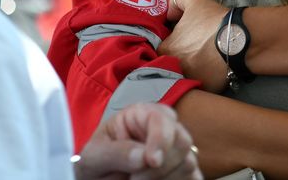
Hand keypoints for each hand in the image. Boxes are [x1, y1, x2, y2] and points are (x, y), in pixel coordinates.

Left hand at [75, 102, 201, 179]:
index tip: (152, 160)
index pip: (162, 118)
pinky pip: (193, 177)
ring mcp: (177, 150)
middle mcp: (165, 129)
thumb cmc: (96, 162)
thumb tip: (142, 156)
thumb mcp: (94, 156)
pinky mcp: (184, 171)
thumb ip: (115, 153)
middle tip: (134, 179)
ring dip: (165, 178)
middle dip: (160, 166)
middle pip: (182, 141)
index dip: (161, 138)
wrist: (100, 178)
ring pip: (188, 163)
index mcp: (142, 115)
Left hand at [159, 0, 228, 92]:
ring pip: (187, 75)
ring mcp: (189, 80)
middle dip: (182, 58)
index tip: (185, 39)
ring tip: (206, 61)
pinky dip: (208, 79)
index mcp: (166, 49)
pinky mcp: (205, 89)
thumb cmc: (213, 20)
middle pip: (173, 63)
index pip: (162, 48)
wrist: (239, 39)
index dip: (174, 43)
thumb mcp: (194, 0)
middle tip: (197, 50)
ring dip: (193, 69)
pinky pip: (203, 85)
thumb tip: (169, 10)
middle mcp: (173, 68)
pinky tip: (216, 70)